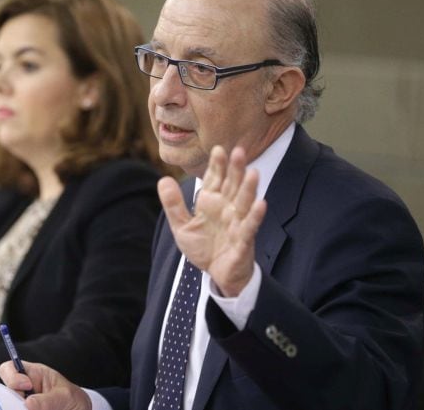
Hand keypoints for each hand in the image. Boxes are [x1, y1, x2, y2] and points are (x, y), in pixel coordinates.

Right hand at [0, 361, 90, 409]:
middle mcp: (23, 392)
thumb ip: (49, 400)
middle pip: (4, 395)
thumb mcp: (66, 397)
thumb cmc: (73, 400)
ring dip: (19, 409)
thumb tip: (28, 403)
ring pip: (9, 407)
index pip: (9, 369)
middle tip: (26, 407)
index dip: (12, 377)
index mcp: (32, 375)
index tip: (26, 386)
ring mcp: (23, 406)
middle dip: (12, 402)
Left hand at [158, 145, 266, 296]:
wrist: (217, 274)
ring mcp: (236, 223)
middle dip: (235, 169)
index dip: (217, 165)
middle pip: (232, 186)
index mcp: (211, 202)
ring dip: (249, 188)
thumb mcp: (182, 226)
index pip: (215, 179)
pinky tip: (260, 204)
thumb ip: (173, 204)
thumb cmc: (203, 247)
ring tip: (253, 172)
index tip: (218, 149)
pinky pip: (250, 226)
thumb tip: (163, 180)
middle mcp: (226, 209)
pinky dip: (254, 216)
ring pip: (244, 202)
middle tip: (239, 150)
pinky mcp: (243, 240)